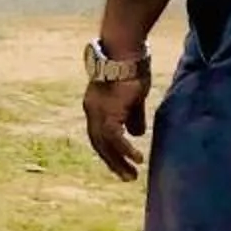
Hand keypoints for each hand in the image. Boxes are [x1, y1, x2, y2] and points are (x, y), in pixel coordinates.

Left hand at [83, 65, 151, 182]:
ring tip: (132, 175)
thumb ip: (133, 116)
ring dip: (118, 161)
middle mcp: (92, 111)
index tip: (120, 165)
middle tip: (126, 178)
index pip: (99, 136)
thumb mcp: (132, 98)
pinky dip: (125, 149)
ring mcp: (98, 111)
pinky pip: (114, 137)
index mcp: (96, 107)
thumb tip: (137, 134)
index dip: (109, 151)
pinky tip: (138, 158)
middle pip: (99, 143)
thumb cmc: (129, 69)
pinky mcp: (109, 110)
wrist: (124, 52)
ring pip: (105, 144)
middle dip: (112, 162)